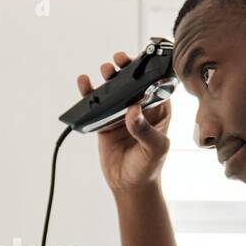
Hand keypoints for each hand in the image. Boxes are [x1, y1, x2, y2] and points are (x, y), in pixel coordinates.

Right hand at [76, 50, 172, 193]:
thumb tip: (133, 110)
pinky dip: (90, 93)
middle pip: (134, 82)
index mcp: (159, 110)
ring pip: (115, 89)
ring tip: (106, 70)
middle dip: (128, 68)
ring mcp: (122, 113)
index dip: (150, 70)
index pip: (157, 84)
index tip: (143, 60)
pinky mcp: (106, 121)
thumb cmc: (148, 167)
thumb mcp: (154, 149)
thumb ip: (145, 130)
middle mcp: (141, 108)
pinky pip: (97, 104)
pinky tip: (85, 83)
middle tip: (120, 60)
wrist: (129, 185)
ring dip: (110, 77)